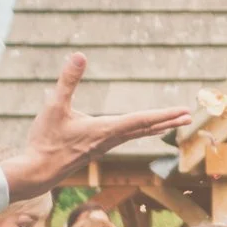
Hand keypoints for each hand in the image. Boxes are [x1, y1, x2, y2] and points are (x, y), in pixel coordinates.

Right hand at [0, 54, 191, 198]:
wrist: (38, 171)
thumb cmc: (45, 140)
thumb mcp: (54, 106)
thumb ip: (67, 80)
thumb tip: (78, 55)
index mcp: (104, 130)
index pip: (140, 120)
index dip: (163, 114)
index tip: (182, 111)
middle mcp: (110, 140)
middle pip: (145, 128)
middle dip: (167, 120)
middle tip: (188, 114)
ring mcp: (105, 146)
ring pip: (137, 134)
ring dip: (157, 125)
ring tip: (174, 121)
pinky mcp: (98, 148)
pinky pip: (127, 137)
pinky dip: (142, 130)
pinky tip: (145, 129)